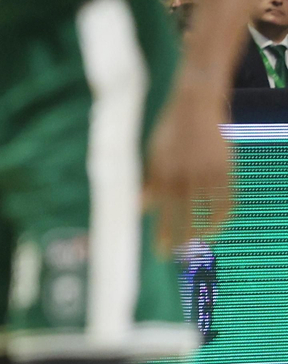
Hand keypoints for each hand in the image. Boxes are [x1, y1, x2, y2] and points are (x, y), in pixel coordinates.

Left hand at [144, 77, 233, 252]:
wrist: (195, 104)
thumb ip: (148, 182)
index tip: (161, 252)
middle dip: (182, 238)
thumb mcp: (153, 155)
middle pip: (183, 215)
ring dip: (202, 231)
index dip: (162, 233)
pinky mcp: (224, 168)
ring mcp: (205, 171)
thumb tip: (136, 207)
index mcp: (162, 170)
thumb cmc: (170, 132)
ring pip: (205, 210)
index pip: (161, 210)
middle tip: (181, 259)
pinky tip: (216, 229)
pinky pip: (226, 200)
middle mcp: (183, 173)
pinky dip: (222, 217)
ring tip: (198, 248)